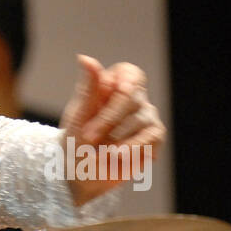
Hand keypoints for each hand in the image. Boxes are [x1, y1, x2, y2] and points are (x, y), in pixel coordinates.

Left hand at [59, 54, 164, 206]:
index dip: (125, 82)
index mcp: (114, 85)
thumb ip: (89, 88)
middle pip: (131, 98)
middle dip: (108, 120)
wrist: (81, 173)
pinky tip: (117, 159)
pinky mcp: (154, 138)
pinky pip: (150, 141)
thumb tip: (85, 58)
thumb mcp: (78, 114)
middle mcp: (134, 98)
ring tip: (100, 155)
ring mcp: (146, 117)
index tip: (117, 91)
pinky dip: (132, 151)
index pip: (130, 74)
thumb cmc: (76, 139)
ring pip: (140, 121)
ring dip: (118, 140)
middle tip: (88, 137)